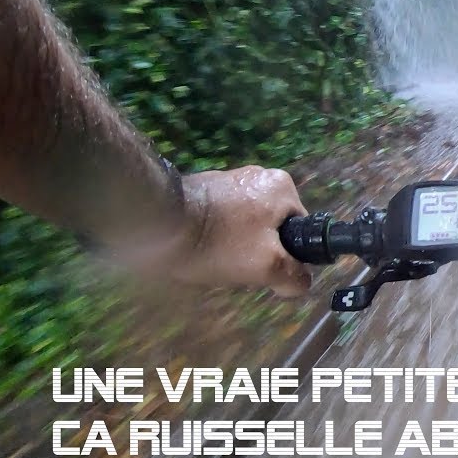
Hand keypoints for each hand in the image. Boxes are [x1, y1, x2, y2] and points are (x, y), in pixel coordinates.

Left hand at [114, 166, 312, 297]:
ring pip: (248, 223)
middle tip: (239, 267)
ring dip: (237, 243)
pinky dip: (218, 233)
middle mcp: (260, 175)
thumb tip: (300, 283)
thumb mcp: (266, 266)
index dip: (287, 255)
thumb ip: (294, 276)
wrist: (157, 221)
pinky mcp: (205, 186)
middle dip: (259, 250)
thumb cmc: (219, 242)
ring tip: (217, 258)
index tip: (266, 268)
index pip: (300, 229)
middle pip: (273, 226)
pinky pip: (224, 217)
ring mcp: (230, 178)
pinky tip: (202, 247)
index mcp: (283, 187)